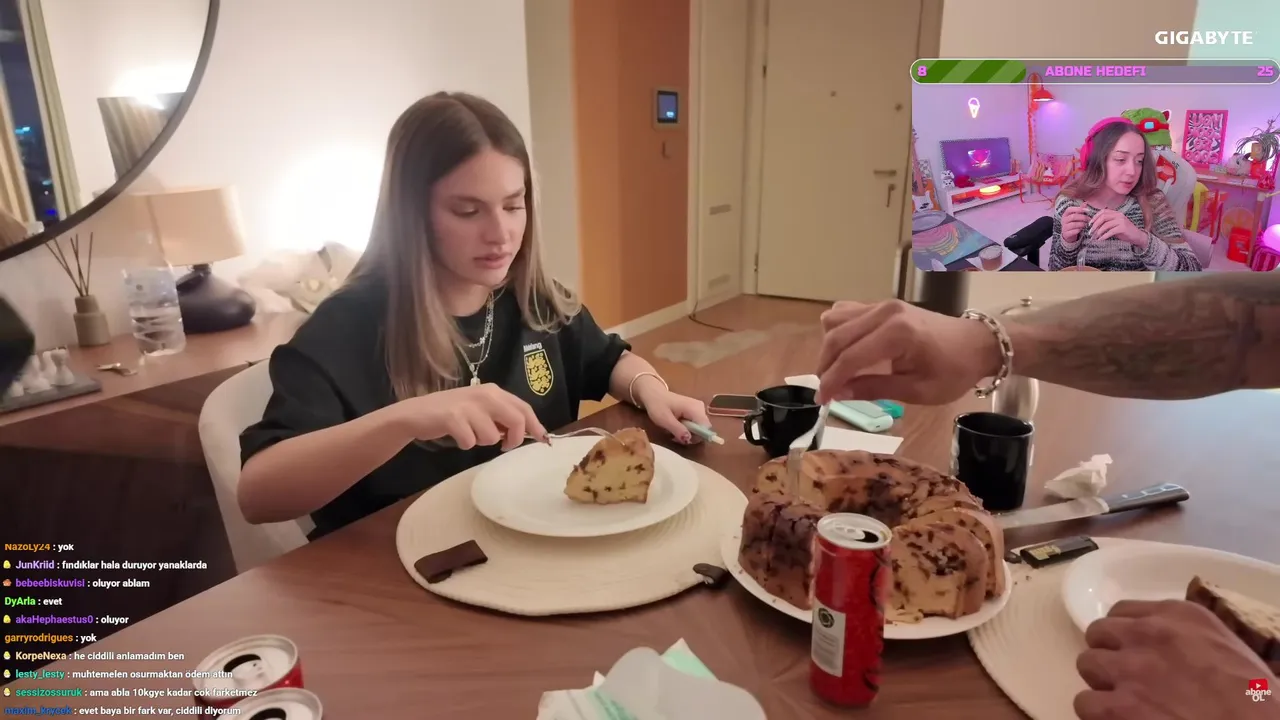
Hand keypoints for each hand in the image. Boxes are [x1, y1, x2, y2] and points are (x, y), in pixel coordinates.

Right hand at [391, 383, 546, 450]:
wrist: (417, 413)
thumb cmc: (453, 413)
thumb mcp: (481, 410)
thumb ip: (502, 417)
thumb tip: (528, 432)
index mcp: (494, 391)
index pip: (524, 408)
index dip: (536, 425)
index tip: (543, 439)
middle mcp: (485, 394)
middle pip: (516, 420)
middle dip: (514, 439)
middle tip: (504, 446)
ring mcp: (469, 405)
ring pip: (492, 436)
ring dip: (482, 442)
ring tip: (469, 434)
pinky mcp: (453, 418)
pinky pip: (470, 441)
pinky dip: (465, 444)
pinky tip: (457, 436)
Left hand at [634, 380, 710, 443]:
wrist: (654, 394)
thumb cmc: (658, 405)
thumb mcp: (664, 419)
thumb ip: (677, 429)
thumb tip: (688, 439)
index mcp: (695, 408)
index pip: (705, 428)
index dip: (696, 437)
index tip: (682, 439)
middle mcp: (701, 408)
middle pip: (703, 430)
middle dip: (689, 436)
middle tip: (674, 437)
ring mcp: (699, 409)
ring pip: (699, 429)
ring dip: (686, 434)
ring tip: (673, 431)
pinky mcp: (695, 411)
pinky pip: (696, 425)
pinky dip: (686, 429)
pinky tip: (676, 427)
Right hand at [815, 300, 998, 404]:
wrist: (976, 344)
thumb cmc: (952, 371)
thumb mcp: (917, 391)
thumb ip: (874, 389)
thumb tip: (837, 394)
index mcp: (897, 334)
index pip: (850, 358)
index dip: (831, 381)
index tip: (821, 401)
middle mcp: (885, 312)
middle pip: (837, 337)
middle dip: (826, 366)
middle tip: (827, 391)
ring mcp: (882, 304)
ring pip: (835, 320)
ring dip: (830, 348)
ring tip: (837, 371)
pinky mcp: (881, 304)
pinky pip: (846, 312)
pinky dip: (839, 332)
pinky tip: (847, 350)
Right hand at [1060, 205, 1088, 243]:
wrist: (1068, 234)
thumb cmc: (1073, 223)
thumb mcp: (1076, 216)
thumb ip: (1080, 210)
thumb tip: (1085, 202)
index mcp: (1065, 214)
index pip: (1069, 209)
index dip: (1078, 209)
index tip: (1087, 210)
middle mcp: (1063, 220)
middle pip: (1073, 217)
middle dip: (1083, 217)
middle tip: (1089, 219)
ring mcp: (1064, 227)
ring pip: (1074, 224)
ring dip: (1082, 224)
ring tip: (1086, 224)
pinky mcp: (1066, 234)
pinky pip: (1073, 231)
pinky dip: (1079, 230)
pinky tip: (1081, 229)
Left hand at [1075, 600, 1277, 719]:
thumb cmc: (1255, 698)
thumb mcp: (1225, 648)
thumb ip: (1186, 638)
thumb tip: (1165, 648)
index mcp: (1178, 615)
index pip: (1123, 612)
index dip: (1124, 636)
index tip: (1131, 651)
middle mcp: (1146, 635)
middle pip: (1099, 634)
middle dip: (1109, 655)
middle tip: (1126, 678)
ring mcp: (1129, 669)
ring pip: (1087, 665)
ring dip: (1102, 683)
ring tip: (1125, 701)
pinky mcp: (1117, 707)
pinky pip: (1085, 702)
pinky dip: (1099, 714)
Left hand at [1089, 208, 1146, 247]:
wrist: (1137, 236)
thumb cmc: (1124, 232)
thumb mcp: (1114, 225)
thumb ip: (1106, 223)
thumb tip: (1093, 225)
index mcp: (1116, 213)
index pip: (1103, 211)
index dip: (1095, 217)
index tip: (1089, 224)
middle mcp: (1119, 215)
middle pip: (1103, 217)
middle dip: (1095, 225)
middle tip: (1090, 232)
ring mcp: (1121, 221)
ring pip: (1106, 225)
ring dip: (1098, 232)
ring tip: (1094, 237)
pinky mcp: (1123, 228)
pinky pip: (1110, 232)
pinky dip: (1104, 236)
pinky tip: (1100, 239)